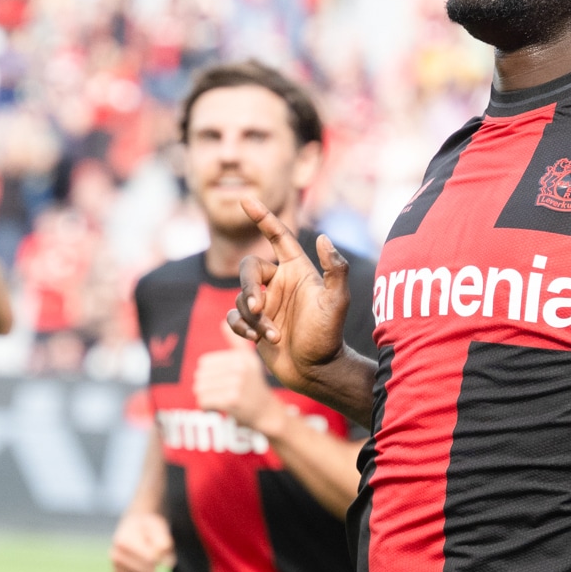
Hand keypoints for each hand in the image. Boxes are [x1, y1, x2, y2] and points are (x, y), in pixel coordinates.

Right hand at [110, 510, 173, 571]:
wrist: (133, 524)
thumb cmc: (148, 526)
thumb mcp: (158, 527)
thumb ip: (164, 542)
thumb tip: (169, 564)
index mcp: (124, 541)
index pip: (149, 559)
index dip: (160, 557)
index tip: (161, 549)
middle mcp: (116, 555)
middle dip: (156, 567)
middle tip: (158, 557)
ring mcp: (115, 566)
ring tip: (151, 562)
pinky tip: (147, 570)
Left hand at [193, 321, 285, 436]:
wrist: (266, 414)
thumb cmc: (254, 387)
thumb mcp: (249, 362)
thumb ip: (236, 343)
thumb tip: (223, 322)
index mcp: (240, 357)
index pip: (204, 363)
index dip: (208, 375)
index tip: (220, 382)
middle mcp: (240, 368)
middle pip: (200, 376)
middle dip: (204, 387)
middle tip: (218, 394)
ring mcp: (236, 384)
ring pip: (200, 389)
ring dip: (204, 397)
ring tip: (217, 400)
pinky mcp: (232, 400)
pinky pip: (203, 401)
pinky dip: (205, 407)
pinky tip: (216, 408)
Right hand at [227, 199, 349, 395]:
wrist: (316, 372)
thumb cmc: (328, 336)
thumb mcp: (337, 302)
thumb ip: (335, 269)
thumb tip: (323, 237)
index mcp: (297, 270)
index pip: (278, 236)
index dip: (262, 217)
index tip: (246, 199)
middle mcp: (279, 282)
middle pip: (248, 268)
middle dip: (248, 287)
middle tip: (258, 308)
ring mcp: (265, 302)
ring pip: (240, 296)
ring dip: (252, 316)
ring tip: (271, 335)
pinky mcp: (254, 323)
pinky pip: (233, 315)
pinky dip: (240, 326)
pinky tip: (256, 339)